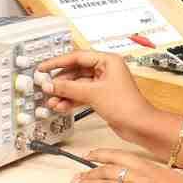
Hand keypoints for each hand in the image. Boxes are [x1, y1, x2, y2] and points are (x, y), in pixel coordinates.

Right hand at [38, 50, 155, 141]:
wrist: (139, 125)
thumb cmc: (126, 105)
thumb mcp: (92, 93)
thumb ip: (68, 88)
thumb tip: (50, 84)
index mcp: (108, 61)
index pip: (77, 56)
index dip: (58, 62)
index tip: (44, 68)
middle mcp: (106, 70)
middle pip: (76, 71)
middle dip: (60, 81)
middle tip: (46, 87)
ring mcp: (104, 84)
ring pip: (78, 85)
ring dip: (64, 93)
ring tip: (52, 101)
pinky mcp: (102, 97)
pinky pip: (82, 95)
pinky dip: (71, 100)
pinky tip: (61, 106)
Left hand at [73, 149, 182, 182]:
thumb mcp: (176, 179)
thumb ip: (156, 176)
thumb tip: (142, 179)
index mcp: (154, 168)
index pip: (121, 156)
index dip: (103, 154)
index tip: (91, 155)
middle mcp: (145, 178)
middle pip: (110, 169)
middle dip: (90, 171)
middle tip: (78, 174)